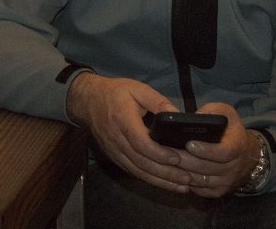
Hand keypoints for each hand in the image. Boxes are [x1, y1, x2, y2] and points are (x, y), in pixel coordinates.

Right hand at [66, 73, 192, 192]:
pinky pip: (132, 171)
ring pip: (137, 171)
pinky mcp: (114, 156)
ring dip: (160, 181)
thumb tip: (177, 113)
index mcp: (123, 120)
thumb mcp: (137, 89)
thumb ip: (157, 100)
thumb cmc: (114, 93)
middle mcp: (116, 139)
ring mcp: (114, 150)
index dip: (159, 153)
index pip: (140, 142)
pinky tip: (164, 183)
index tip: (177, 158)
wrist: (87, 101)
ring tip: (182, 186)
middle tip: (188, 178)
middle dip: (165, 173)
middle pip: (141, 162)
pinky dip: (149, 179)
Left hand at [171, 102, 258, 197]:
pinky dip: (185, 182)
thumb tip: (193, 117)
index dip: (206, 150)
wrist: (246, 154)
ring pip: (199, 180)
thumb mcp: (226, 113)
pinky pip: (198, 189)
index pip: (223, 152)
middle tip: (165, 151)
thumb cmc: (230, 130)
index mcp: (237, 146)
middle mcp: (234, 167)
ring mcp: (226, 182)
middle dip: (184, 159)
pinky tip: (173, 171)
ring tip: (165, 161)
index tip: (189, 144)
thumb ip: (211, 111)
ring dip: (181, 172)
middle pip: (206, 167)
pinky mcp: (218, 191)